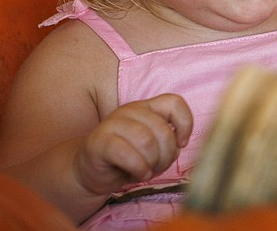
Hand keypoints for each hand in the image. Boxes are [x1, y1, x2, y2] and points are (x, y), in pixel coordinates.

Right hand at [75, 94, 192, 194]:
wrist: (90, 171)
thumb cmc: (127, 160)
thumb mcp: (154, 148)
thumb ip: (168, 141)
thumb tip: (179, 145)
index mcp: (147, 107)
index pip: (174, 103)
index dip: (185, 124)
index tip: (181, 144)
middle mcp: (131, 110)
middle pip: (163, 130)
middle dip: (167, 155)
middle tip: (158, 167)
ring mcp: (113, 123)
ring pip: (147, 141)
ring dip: (153, 163)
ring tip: (147, 171)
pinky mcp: (99, 141)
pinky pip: (127, 153)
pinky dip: (139, 167)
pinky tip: (140, 174)